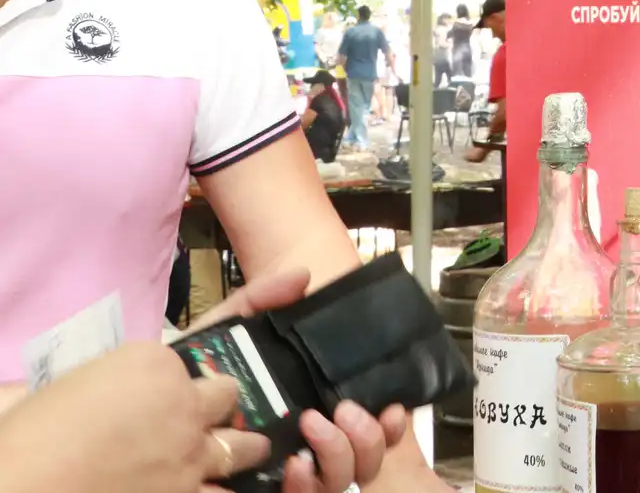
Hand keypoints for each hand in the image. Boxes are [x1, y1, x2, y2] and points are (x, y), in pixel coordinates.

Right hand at [0, 341, 269, 492]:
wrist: (24, 489)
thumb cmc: (23, 438)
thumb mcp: (47, 390)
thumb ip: (76, 385)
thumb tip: (63, 394)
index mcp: (151, 363)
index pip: (178, 361)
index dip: (166, 381)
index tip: (152, 394)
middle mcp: (184, 404)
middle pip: (224, 394)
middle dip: (217, 404)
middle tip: (207, 417)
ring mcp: (192, 455)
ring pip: (243, 446)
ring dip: (243, 448)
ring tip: (245, 452)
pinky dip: (220, 490)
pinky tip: (217, 489)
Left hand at [193, 268, 409, 491]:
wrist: (140, 407)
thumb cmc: (192, 370)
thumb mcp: (225, 331)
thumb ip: (260, 301)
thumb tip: (303, 275)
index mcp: (317, 406)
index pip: (375, 425)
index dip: (391, 422)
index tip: (392, 405)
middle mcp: (310, 446)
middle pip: (365, 459)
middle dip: (368, 438)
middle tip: (346, 412)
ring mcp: (290, 472)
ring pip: (339, 482)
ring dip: (339, 456)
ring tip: (315, 430)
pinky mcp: (255, 490)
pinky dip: (305, 486)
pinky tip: (292, 467)